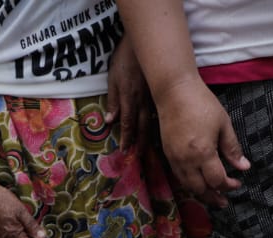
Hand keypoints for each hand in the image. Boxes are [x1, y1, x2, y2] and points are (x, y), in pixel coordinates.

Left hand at [105, 36, 152, 152]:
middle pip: (142, 126)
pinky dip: (160, 123)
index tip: (125, 151)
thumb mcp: (113, 78)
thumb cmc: (124, 59)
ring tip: (150, 150)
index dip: (127, 138)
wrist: (143, 43)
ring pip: (153, 121)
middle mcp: (143, 100)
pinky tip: (162, 132)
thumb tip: (110, 122)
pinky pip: (161, 112)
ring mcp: (154, 97)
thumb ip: (112, 101)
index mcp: (129, 98)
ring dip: (150, 136)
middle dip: (140, 143)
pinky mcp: (160, 92)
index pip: (128, 123)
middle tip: (139, 157)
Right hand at [153, 79, 248, 207]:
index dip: (228, 186)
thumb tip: (244, 167)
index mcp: (203, 153)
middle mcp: (187, 160)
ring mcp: (175, 159)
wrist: (174, 92)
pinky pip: (179, 176)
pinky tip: (197, 183)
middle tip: (224, 201)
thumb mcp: (224, 124)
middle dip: (214, 196)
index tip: (237, 183)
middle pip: (200, 189)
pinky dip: (189, 184)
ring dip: (200, 194)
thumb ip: (232, 148)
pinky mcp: (168, 154)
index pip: (217, 180)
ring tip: (211, 197)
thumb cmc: (202, 104)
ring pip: (187, 186)